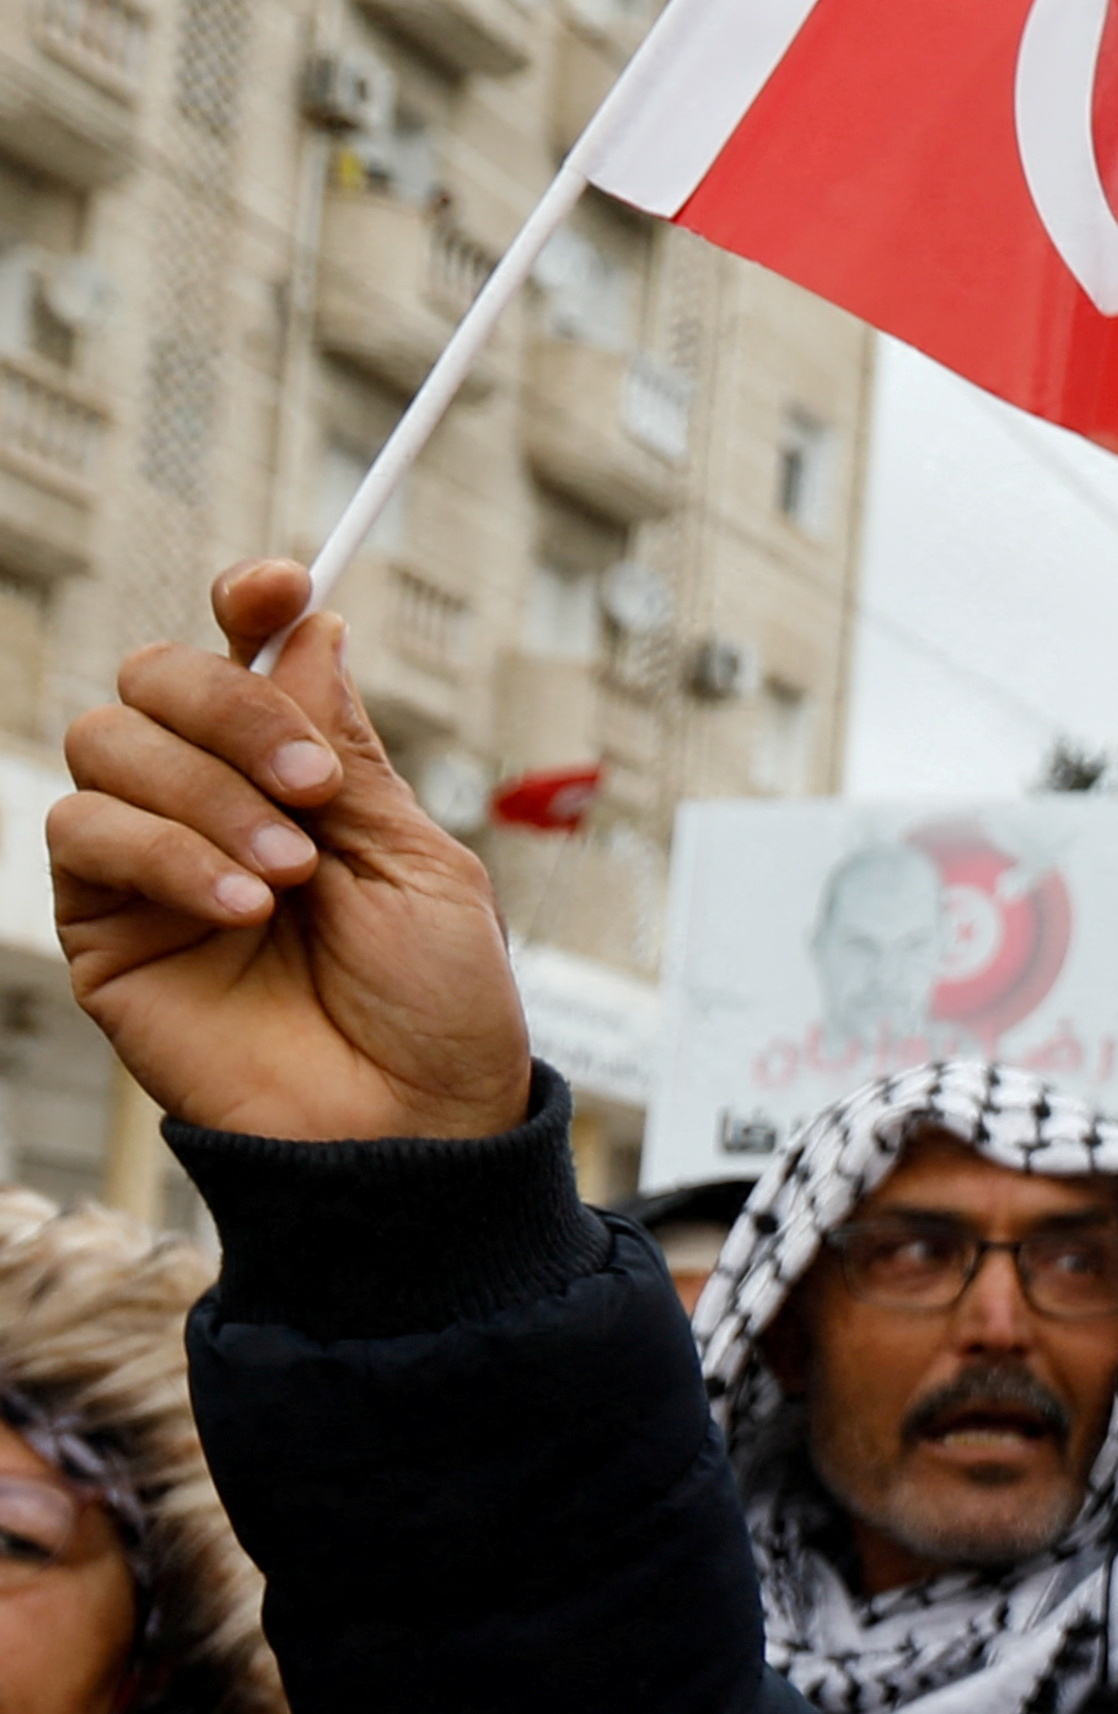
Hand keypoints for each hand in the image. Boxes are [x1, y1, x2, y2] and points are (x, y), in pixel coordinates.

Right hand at [48, 560, 524, 1142]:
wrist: (410, 1127)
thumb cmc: (436, 1006)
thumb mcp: (417, 859)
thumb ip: (345, 751)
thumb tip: (307, 631)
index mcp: (299, 776)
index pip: (242, 656)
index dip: (251, 605)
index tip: (283, 586)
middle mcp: (212, 802)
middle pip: (153, 676)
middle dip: (230, 709)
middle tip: (311, 789)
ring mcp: (148, 861)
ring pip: (108, 745)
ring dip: (207, 794)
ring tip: (288, 878)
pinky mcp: (101, 929)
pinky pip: (84, 837)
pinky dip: (168, 854)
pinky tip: (241, 908)